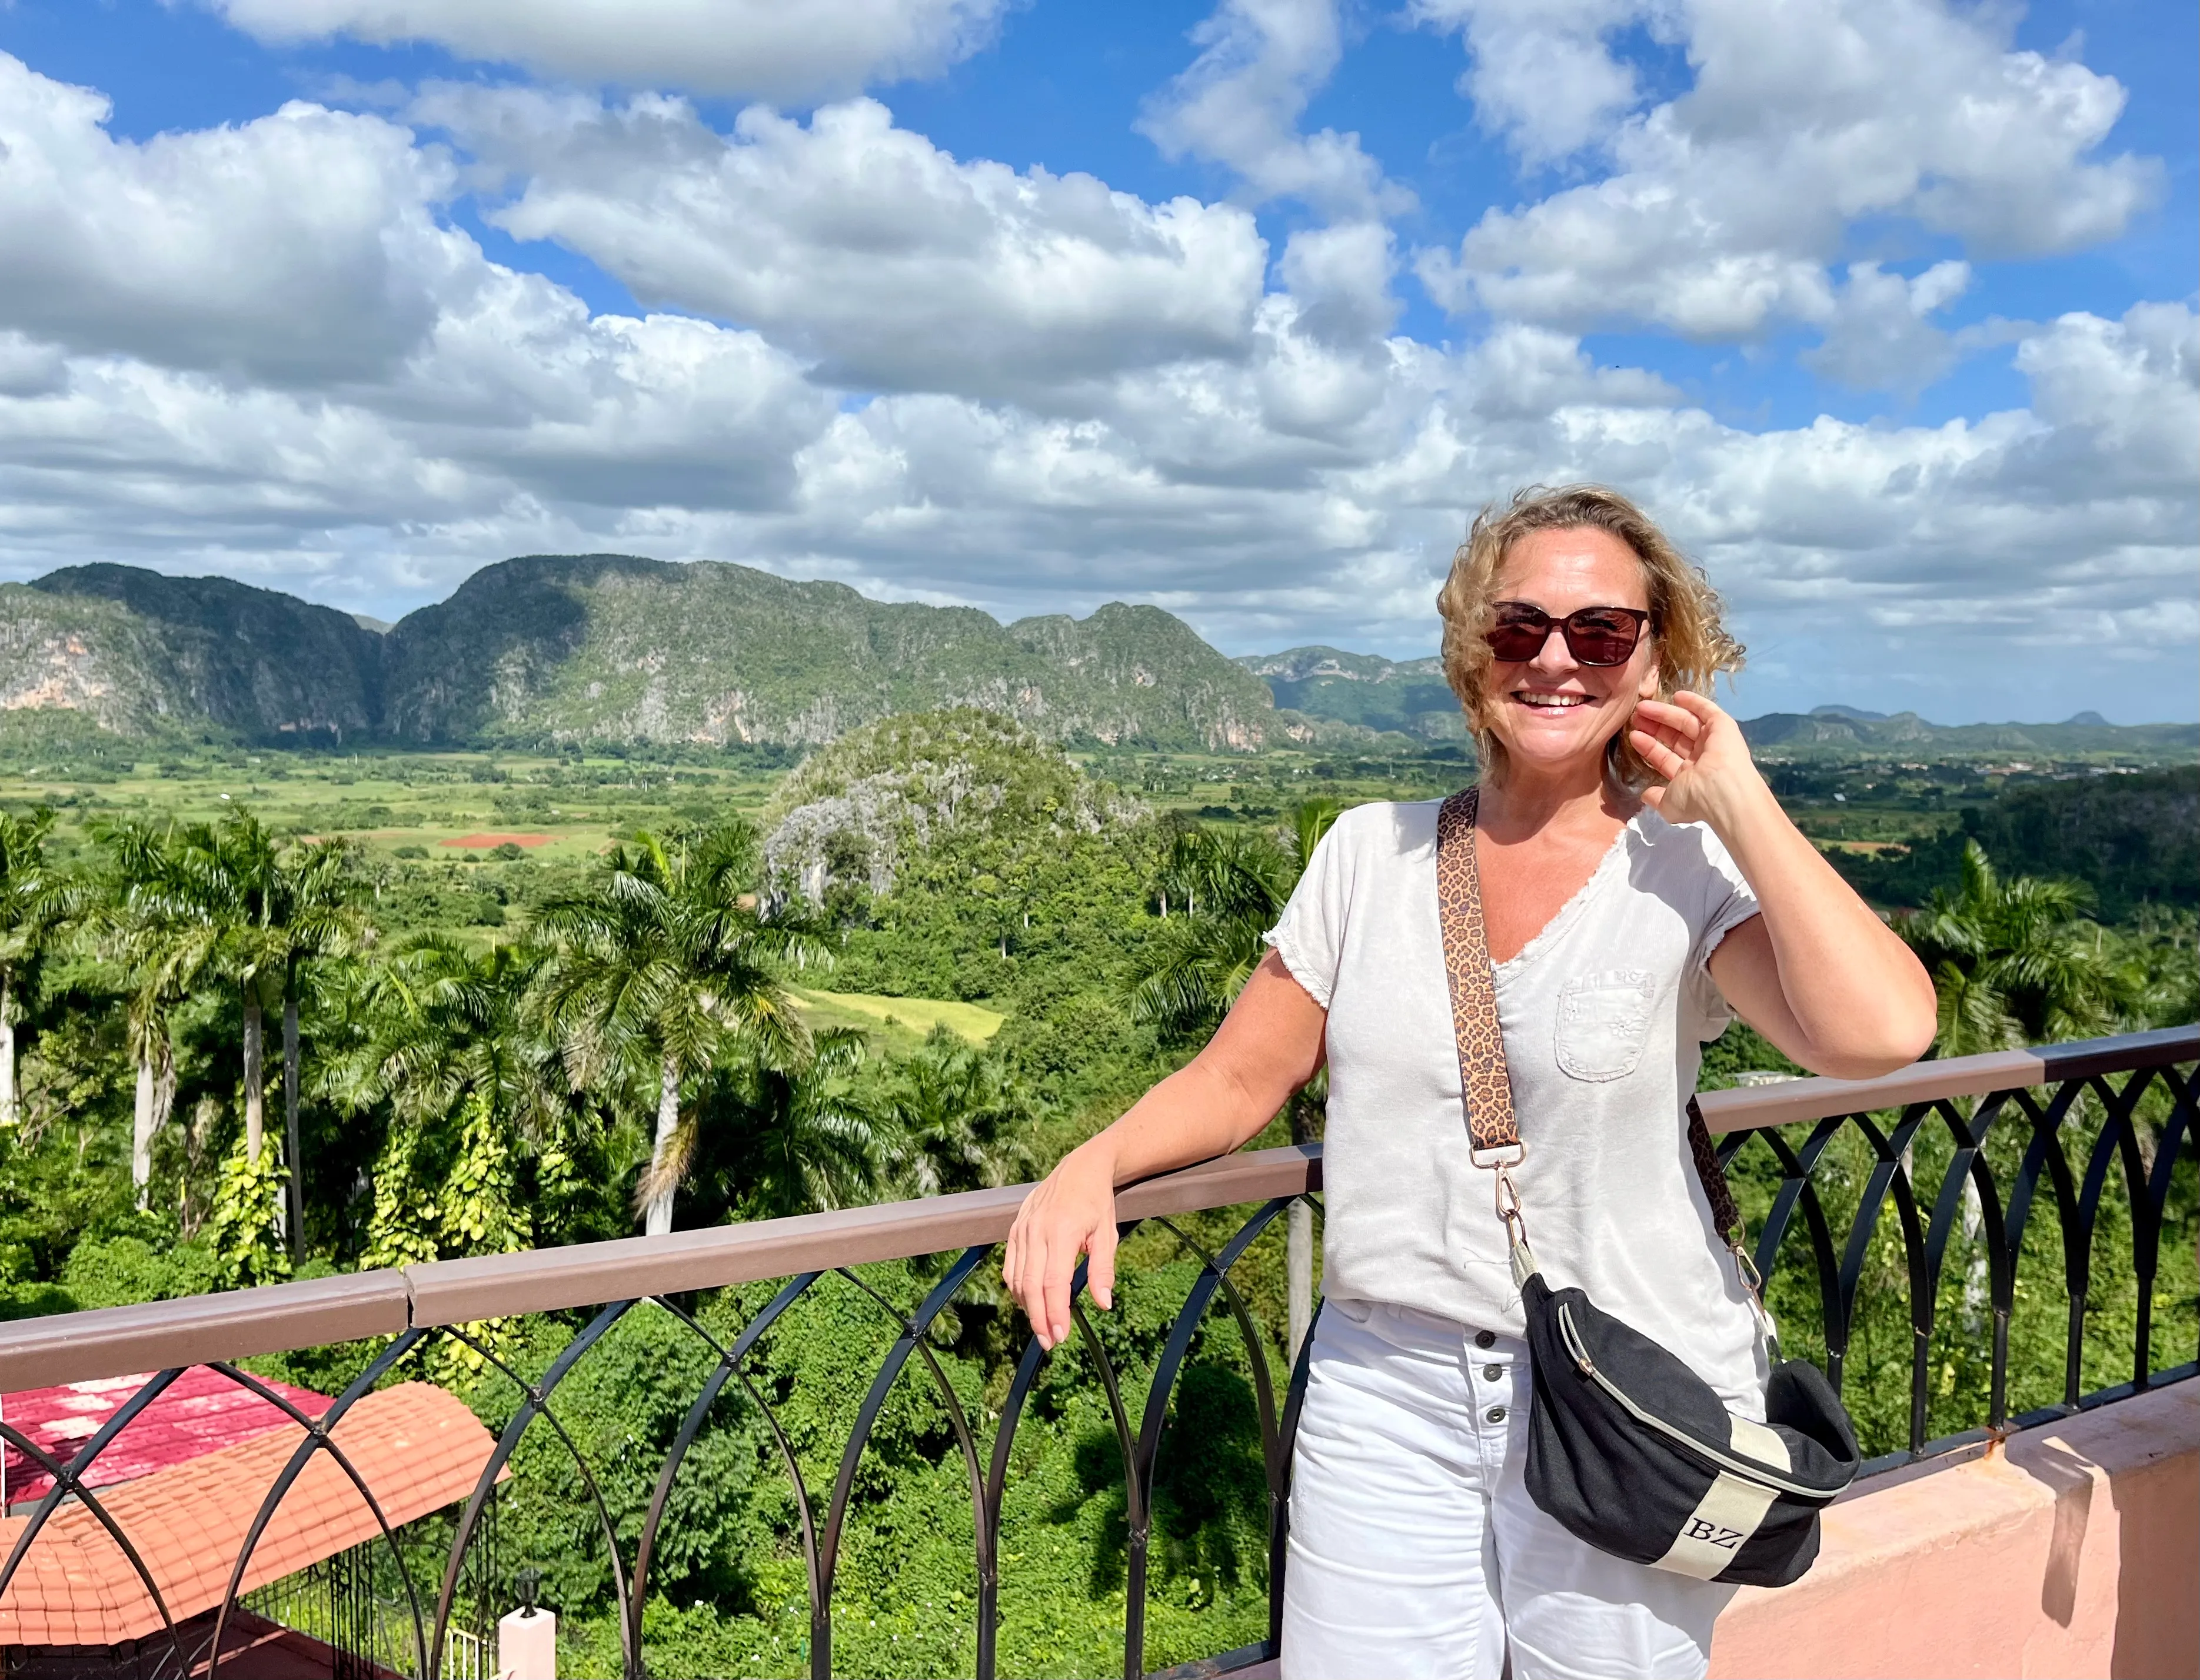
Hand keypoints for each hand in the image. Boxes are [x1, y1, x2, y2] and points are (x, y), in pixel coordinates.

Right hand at [1002, 1142, 1118, 1350]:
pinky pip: (1010, 1266)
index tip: (1061, 1336)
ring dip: (1027, 1308)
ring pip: (1017, 1279)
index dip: (1055, 1313)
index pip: (1053, 1282)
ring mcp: (1022, 1229)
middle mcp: (1037, 1231)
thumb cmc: (1097, 1203)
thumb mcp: (1107, 1234)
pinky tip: (1029, 1302)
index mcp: (1062, 1232)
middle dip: (1039, 1318)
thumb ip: (1102, 1270)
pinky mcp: (1015, 1229)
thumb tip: (1103, 1304)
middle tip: (1050, 1343)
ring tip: (1042, 1328)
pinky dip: (1017, 1288)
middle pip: (1031, 1286)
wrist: (1080, 1168)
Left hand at [1628, 689, 1767, 828]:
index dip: (1649, 747)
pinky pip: (1707, 711)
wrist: (1722, 790)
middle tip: (1634, 717)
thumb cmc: (1694, 798)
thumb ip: (1656, 798)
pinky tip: (1676, 695)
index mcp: (1690, 776)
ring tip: (1642, 707)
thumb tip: (1645, 795)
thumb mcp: (1669, 804)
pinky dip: (1694, 702)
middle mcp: (1702, 758)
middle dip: (1654, 727)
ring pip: (1685, 722)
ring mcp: (1713, 741)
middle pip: (1674, 737)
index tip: (1633, 736)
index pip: (1665, 758)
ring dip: (1664, 713)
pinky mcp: (1723, 727)